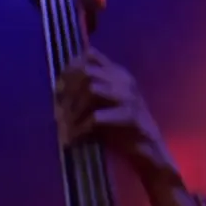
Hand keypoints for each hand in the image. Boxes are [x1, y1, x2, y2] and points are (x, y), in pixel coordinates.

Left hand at [54, 48, 177, 184]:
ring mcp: (129, 97)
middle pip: (87, 71)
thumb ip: (85, 91)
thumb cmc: (120, 127)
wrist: (148, 149)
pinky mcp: (131, 116)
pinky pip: (98, 117)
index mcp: (117, 73)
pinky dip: (81, 128)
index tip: (57, 89)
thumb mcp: (101, 103)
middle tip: (58, 111)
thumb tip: (57, 86)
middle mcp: (124, 80)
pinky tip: (74, 138)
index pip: (90, 56)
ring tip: (64, 126)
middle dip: (68, 90)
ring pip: (92, 89)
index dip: (69, 70)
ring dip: (74, 108)